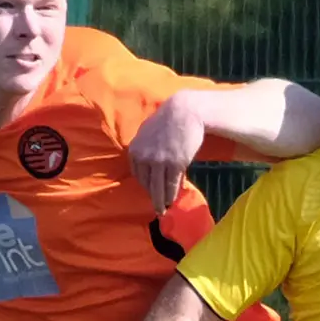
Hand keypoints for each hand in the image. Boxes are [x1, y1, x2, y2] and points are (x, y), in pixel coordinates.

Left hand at [130, 92, 206, 213]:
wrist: (185, 111)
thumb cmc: (169, 120)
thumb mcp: (149, 133)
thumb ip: (146, 148)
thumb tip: (150, 164)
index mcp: (135, 149)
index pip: (138, 174)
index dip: (145, 185)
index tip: (151, 192)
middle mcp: (144, 157)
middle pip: (147, 183)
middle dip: (153, 196)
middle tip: (157, 208)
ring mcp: (159, 161)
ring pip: (158, 187)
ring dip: (161, 200)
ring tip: (164, 209)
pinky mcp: (175, 163)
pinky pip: (171, 184)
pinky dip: (172, 194)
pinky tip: (173, 200)